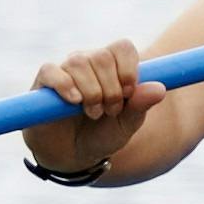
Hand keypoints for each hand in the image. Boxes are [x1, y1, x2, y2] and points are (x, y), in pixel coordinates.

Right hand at [23, 39, 160, 174]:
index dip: (128, 69)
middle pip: (102, 56)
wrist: (74, 155)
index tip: (129, 94)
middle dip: (111, 88)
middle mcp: (88, 62)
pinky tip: (74, 101)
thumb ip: (141, 105)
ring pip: (79, 63)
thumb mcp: (126, 124)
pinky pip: (51, 71)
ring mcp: (65, 70)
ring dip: (91, 92)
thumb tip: (159, 88)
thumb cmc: (103, 135)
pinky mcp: (44, 83)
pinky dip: (65, 85)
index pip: (123, 48)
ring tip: (94, 114)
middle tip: (111, 111)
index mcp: (112, 67)